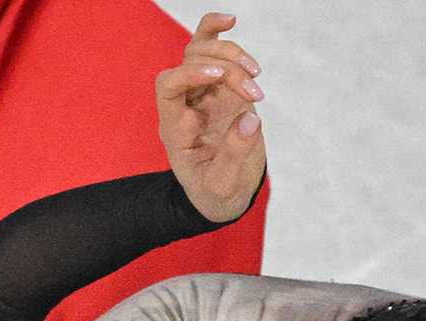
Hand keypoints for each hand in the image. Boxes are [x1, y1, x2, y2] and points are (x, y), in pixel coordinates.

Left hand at [156, 12, 266, 222]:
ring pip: (203, 51)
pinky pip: (211, 50)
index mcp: (175, 130)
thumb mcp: (223, 186)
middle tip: (256, 93)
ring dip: (233, 55)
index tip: (220, 75)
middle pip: (190, 64)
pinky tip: (232, 21)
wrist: (224, 194)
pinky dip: (219, 33)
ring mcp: (201, 93)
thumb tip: (251, 119)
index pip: (168, 88)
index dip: (189, 73)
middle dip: (226, 70)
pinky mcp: (220, 87)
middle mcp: (184, 105)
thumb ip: (234, 156)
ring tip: (257, 76)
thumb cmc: (216, 194)